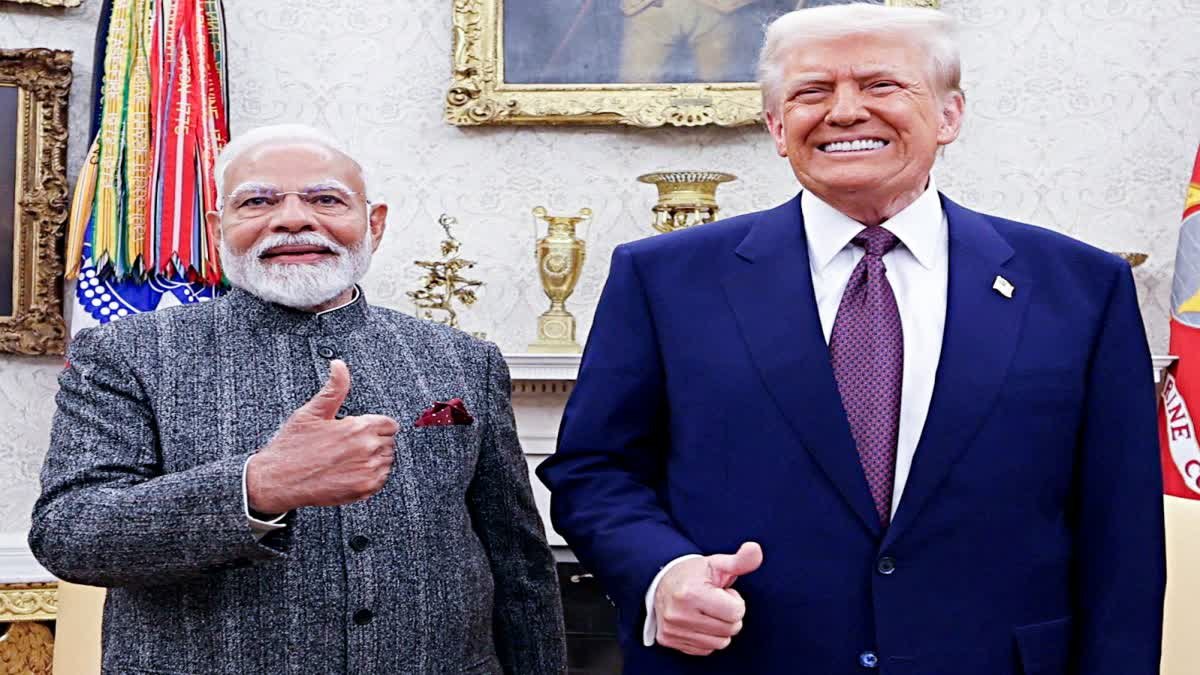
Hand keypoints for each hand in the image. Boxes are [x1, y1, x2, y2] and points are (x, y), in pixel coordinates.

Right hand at [246, 360, 398, 513]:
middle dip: (373, 441)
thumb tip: (339, 365)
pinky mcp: (363, 489)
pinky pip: (381, 479)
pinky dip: (370, 476)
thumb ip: (334, 388)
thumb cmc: (292, 446)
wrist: (276, 480)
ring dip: (373, 459)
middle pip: (389, 442)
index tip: (361, 430)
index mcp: (358, 427)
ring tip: (348, 458)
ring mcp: (367, 471)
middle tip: (349, 445)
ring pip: (386, 461)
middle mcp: (367, 449)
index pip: (390, 424)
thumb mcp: (312, 412)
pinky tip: (350, 471)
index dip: (375, 426)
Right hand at [654, 542, 762, 655]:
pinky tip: (698, 621)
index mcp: (691, 593)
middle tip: (715, 601)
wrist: (661, 580)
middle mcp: (678, 614)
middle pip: (730, 629)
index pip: (736, 612)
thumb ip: (741, 561)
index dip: (735, 601)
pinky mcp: (668, 640)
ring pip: (720, 643)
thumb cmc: (694, 573)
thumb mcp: (718, 564)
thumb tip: (756, 549)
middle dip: (729, 615)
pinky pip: (705, 649)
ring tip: (707, 611)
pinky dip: (706, 637)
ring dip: (720, 628)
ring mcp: (672, 629)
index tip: (722, 592)